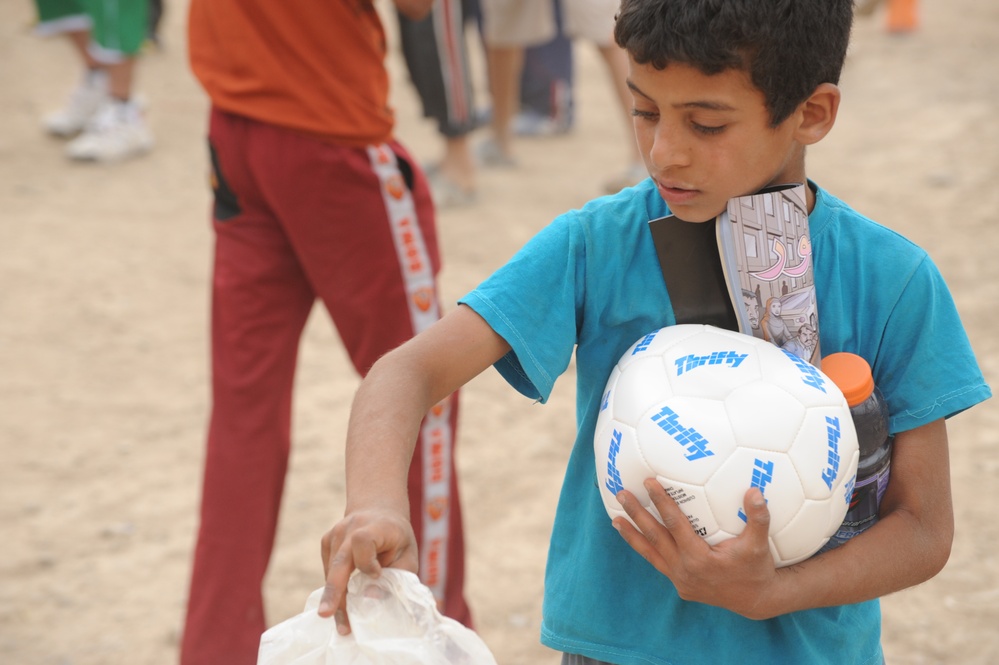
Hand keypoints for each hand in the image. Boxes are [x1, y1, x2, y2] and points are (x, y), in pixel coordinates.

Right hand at [318, 508, 418, 633]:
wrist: (379, 510)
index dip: (366, 562)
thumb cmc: (397, 539)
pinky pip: (329, 569)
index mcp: (375, 527)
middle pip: (339, 561)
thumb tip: (370, 598)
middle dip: (333, 591)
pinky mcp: (326, 541)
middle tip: (326, 614)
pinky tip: (343, 599)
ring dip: (335, 598)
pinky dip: (335, 587)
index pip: (362, 542)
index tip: (376, 574)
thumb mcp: (407, 554)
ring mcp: (335, 533)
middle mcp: (351, 527)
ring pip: (332, 571)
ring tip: (343, 625)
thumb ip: (396, 575)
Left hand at [614, 480, 779, 618]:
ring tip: (615, 519)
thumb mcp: (759, 544)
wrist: (755, 600)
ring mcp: (679, 580)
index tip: (649, 482)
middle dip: (636, 514)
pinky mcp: (680, 585)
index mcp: (698, 559)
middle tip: (622, 493)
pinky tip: (636, 537)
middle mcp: (684, 570)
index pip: (674, 524)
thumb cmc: (756, 567)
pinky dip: (645, 549)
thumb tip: (754, 491)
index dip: (661, 502)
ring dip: (632, 535)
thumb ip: (758, 518)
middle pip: (654, 536)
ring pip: (650, 553)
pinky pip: (658, 563)